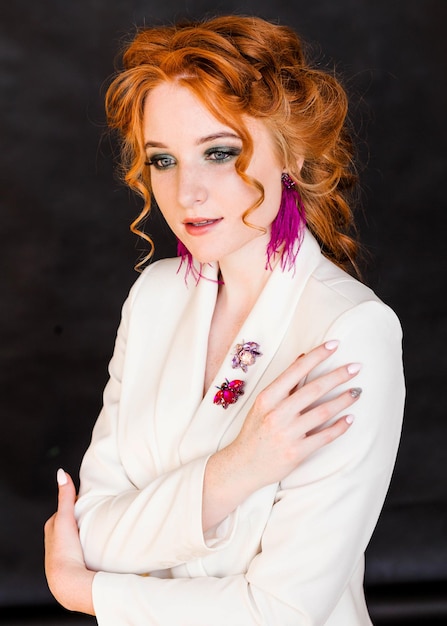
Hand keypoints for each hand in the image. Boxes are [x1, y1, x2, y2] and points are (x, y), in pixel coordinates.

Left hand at [44, 469, 95, 614]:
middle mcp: (56, 540)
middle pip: (73, 521)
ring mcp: (66, 552)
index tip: (92, 496)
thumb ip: (65, 496)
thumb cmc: (64, 550)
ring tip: (103, 525)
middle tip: (100, 509)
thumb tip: (61, 473)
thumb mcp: (65, 518)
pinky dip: (91, 542)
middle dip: (84, 515)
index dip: (79, 501)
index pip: (67, 507)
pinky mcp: (75, 562)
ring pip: (79, 534)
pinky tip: (100, 542)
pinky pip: (84, 546)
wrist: (68, 581)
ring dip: (89, 530)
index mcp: (52, 528)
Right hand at [203, 340, 360, 529]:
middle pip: (314, 389)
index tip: (334, 344)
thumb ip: (284, 382)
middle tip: (356, 367)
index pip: (296, 370)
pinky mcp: (296, 452)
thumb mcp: (263, 403)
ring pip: (323, 412)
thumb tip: (302, 356)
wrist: (242, 466)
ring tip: (357, 391)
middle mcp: (277, 413)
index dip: (317, 356)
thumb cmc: (254, 431)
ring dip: (344, 400)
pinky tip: (350, 418)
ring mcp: (287, 433)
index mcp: (267, 397)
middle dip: (338, 375)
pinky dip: (340, 427)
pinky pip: (324, 436)